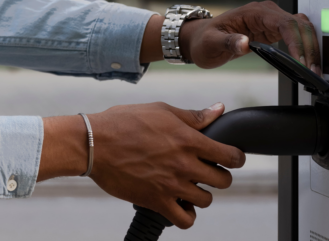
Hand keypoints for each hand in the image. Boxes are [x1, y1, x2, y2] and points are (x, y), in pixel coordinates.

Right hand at [39, 102, 243, 228]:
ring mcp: (171, 185)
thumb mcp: (160, 110)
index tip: (230, 158)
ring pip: (206, 200)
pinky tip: (180, 203)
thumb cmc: (123, 122)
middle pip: (223, 181)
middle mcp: (184, 164)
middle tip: (206, 170)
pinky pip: (185, 220)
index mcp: (188, 139)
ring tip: (189, 185)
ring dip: (201, 194)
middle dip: (218, 175)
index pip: (231, 156)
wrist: (93, 144)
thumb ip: (193, 115)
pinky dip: (186, 215)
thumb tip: (218, 109)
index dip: (236, 158)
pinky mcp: (156, 201)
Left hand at [180, 1, 320, 73]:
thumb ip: (228, 42)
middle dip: (309, 47)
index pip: (284, 23)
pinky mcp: (273, 30)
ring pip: (302, 29)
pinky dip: (305, 48)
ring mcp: (271, 20)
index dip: (296, 41)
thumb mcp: (211, 43)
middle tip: (313, 71)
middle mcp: (266, 13)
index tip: (301, 60)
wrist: (200, 39)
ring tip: (314, 70)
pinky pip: (296, 35)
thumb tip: (244, 42)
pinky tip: (307, 63)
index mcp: (253, 12)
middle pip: (299, 25)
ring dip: (310, 48)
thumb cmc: (203, 40)